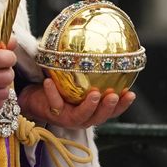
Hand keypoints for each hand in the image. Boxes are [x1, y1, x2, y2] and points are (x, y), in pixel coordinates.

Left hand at [18, 78, 135, 128]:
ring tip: (94, 93)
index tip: (131, 93)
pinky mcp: (53, 114)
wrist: (35, 99)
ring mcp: (69, 118)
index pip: (112, 111)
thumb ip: (89, 73)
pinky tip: (49, 81)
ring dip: (89, 106)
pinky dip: (53, 93)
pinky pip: (55, 103)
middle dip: (108, 107)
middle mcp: (84, 118)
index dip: (123, 105)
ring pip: (82, 116)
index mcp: (93, 111)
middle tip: (114, 95)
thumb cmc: (60, 88)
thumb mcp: (77, 82)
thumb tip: (103, 49)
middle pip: (100, 117)